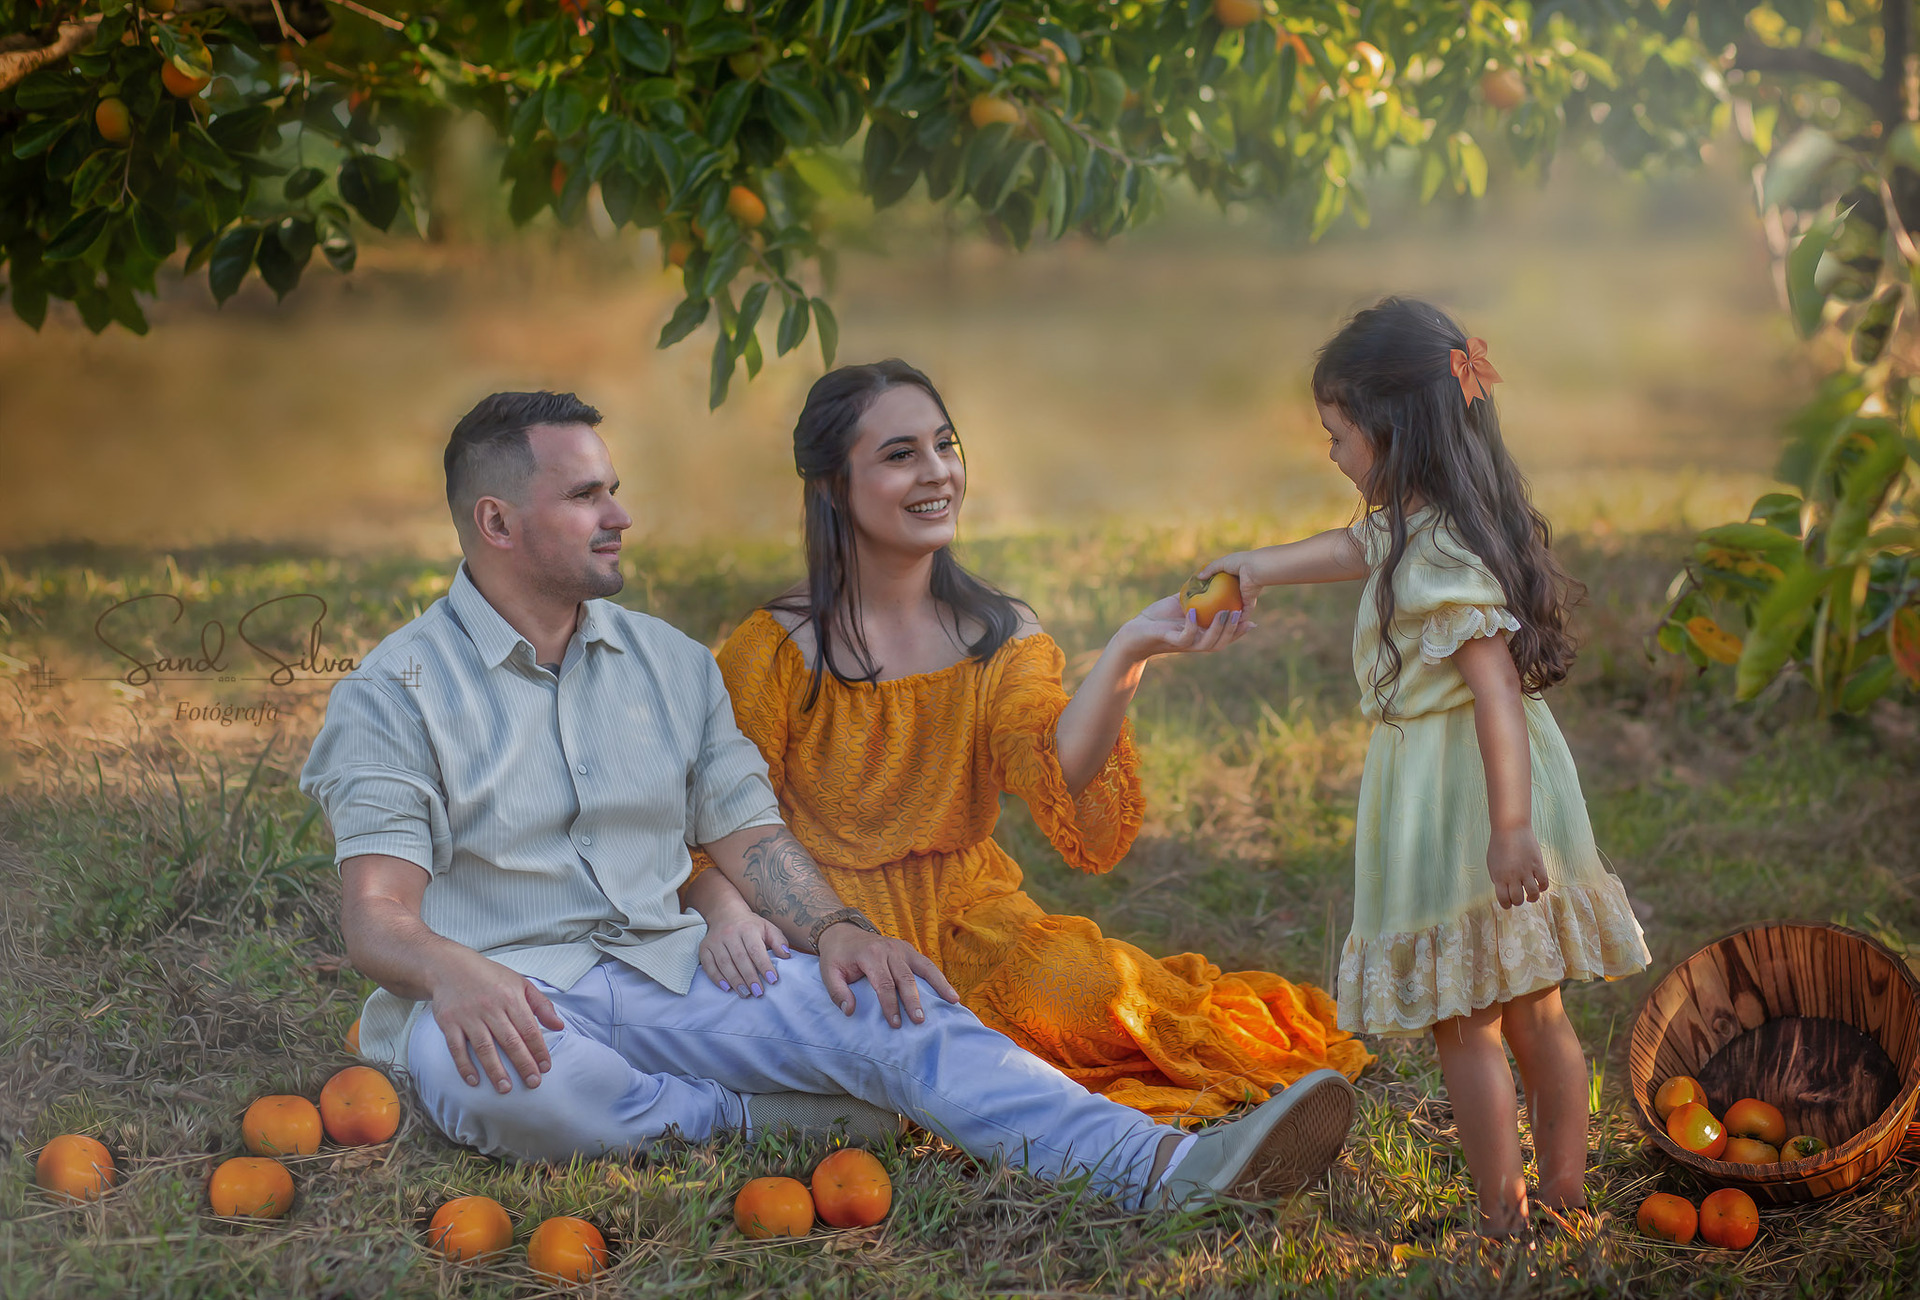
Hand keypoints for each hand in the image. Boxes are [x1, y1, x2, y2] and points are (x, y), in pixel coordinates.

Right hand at [427, 948, 566, 1092]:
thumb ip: (541, 1005)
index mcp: (511, 998)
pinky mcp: (449, 1023)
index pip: (529, 1029)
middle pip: (510, 1041)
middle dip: (523, 1064)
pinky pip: (457, 1048)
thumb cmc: (490, 977)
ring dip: (496, 1070)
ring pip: (484, 1048)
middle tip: (533, 1083)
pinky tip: (474, 1081)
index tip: (546, 1067)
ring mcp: (468, 1016)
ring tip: (506, 1089)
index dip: (538, 1050)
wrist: (449, 967)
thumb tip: (559, 1026)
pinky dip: (465, 1066)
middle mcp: (491, 1008)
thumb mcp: (520, 983)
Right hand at [699, 912, 790, 997]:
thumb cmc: (751, 926)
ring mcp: (715, 941)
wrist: (726, 913)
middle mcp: (730, 933)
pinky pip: (708, 965)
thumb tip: (786, 955)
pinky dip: (717, 978)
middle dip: (750, 977)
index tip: (773, 980)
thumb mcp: (768, 928)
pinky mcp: (704, 947)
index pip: (756, 950)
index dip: (764, 966)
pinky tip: (727, 988)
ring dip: (735, 981)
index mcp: (748, 928)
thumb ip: (779, 941)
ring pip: (724, 963)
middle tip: (758, 992)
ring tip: (745, 994)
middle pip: (740, 958)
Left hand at [815, 923, 959, 1028]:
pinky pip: (926, 964)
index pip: (883, 983)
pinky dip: (940, 978)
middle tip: (920, 1020)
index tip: (896, 1024)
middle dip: (913, 1000)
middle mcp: (889, 949)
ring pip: (923, 967)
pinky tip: (950, 993)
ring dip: (939, 985)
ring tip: (953, 1001)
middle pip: (905, 977)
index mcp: (870, 955)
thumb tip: (850, 1011)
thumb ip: (837, 992)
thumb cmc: (837, 957)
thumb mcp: (828, 972)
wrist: (843, 932)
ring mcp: (901, 948)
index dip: (890, 1005)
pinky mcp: (908, 950)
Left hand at [1116, 592, 1251, 659]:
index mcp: (1201, 636)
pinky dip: (1192, 626)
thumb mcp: (1181, 605)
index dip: (1239, 632)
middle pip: (1221, 642)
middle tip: (1240, 614)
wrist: (1136, 630)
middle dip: (1233, 631)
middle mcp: (1195, 643)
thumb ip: (1197, 597)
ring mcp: (1184, 643)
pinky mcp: (1170, 640)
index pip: (1225, 637)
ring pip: (1207, 643)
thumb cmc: (1158, 618)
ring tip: (1225, 613)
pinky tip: (1194, 613)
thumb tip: (1212, 582)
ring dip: (1218, 629)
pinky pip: (1185, 637)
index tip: (1252, 621)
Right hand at [1194, 550, 1269, 621]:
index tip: (1204, 598)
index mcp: (1234, 577)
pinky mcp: (1249, 603)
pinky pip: (1244, 614)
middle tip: (1209, 614)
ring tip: (1217, 623)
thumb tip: (1198, 577)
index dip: (1214, 591)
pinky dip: (1238, 620)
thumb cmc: (1239, 562)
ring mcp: (1246, 596)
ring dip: (1230, 615)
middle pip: (1230, 599)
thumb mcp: (1221, 563)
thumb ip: (1210, 569)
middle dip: (1222, 606)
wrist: (1254, 568)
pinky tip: (1228, 626)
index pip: (1223, 586)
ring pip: (1237, 608)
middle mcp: (1240, 587)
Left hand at [1487, 826, 1550, 908]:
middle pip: (1518, 899)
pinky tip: (1539, 886)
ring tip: (1530, 895)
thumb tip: (1504, 891)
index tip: (1508, 903)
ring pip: (1533, 894)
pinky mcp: (1538, 864)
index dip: (1506, 905)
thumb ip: (1497, 878)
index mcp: (1499, 877)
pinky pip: (1544, 883)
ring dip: (1532, 898)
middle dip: (1518, 901)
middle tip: (1519, 897)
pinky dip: (1542, 888)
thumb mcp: (1492, 864)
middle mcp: (1513, 876)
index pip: (1503, 900)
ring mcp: (1526, 870)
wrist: (1511, 828)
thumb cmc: (1499, 845)